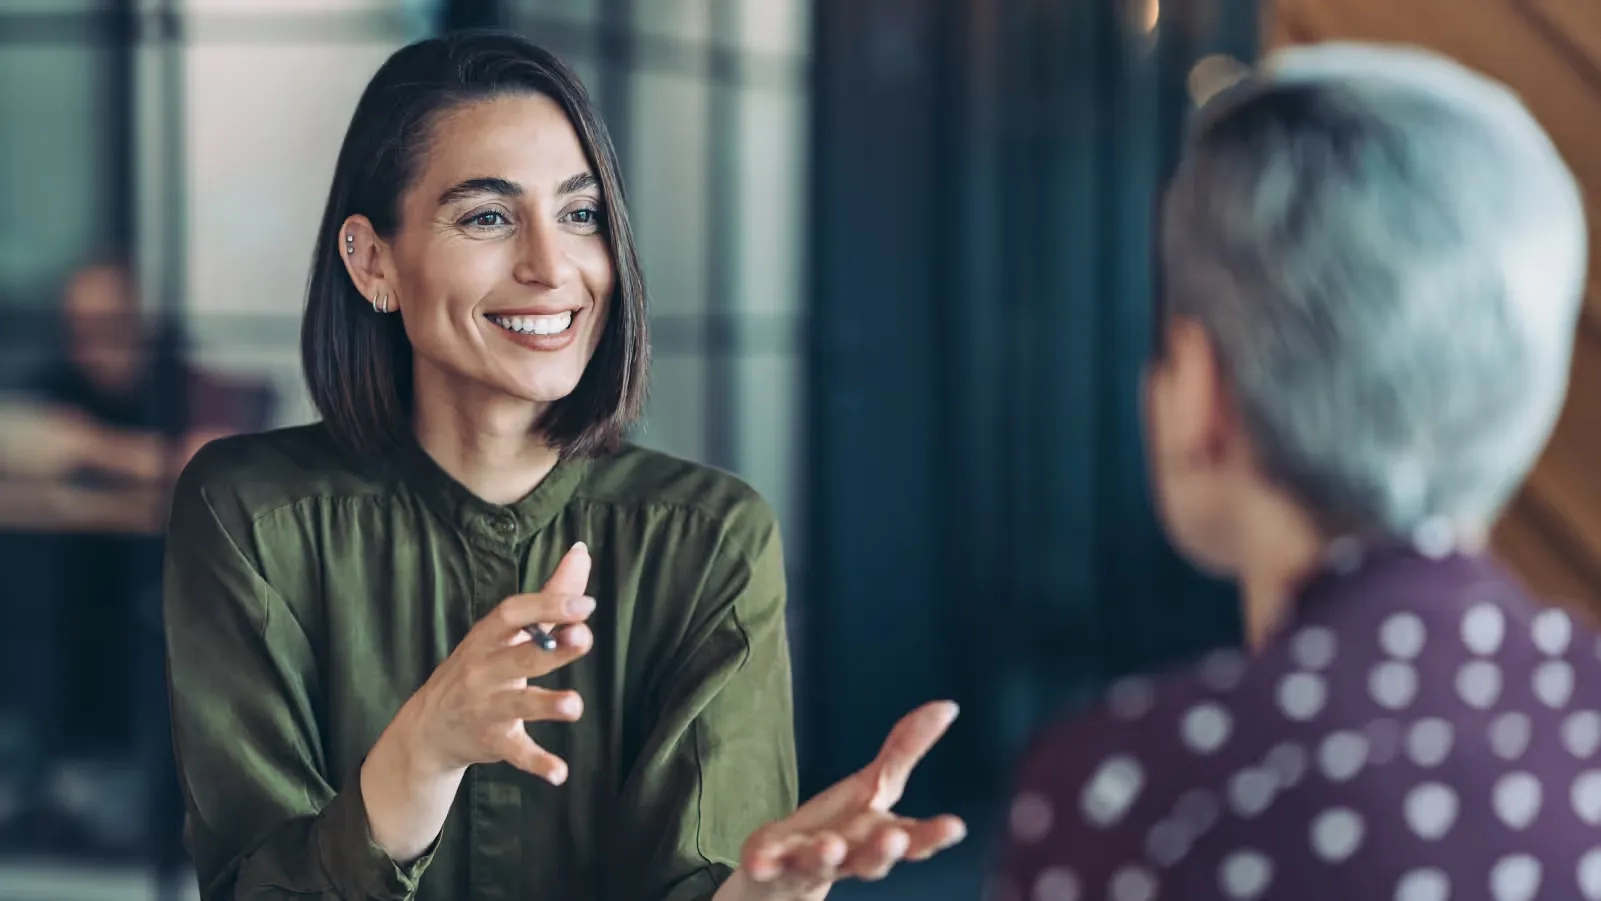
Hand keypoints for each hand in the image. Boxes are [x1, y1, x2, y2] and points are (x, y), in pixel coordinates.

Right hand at [397, 541, 596, 783]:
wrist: (428, 729)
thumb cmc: (480, 667)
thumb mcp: (506, 631)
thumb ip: (549, 595)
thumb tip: (582, 551)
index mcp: (489, 637)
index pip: (513, 614)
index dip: (547, 607)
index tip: (586, 604)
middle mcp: (484, 670)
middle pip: (519, 656)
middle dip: (552, 649)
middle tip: (585, 638)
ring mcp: (486, 707)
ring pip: (517, 705)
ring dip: (546, 705)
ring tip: (575, 706)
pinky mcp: (492, 742)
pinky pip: (516, 752)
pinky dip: (537, 763)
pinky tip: (560, 773)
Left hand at [732, 701, 965, 898]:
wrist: (787, 868)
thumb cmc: (842, 826)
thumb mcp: (874, 786)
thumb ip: (906, 750)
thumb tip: (948, 705)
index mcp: (877, 836)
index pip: (913, 839)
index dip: (933, 835)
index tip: (955, 826)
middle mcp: (850, 856)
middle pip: (871, 859)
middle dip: (882, 851)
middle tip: (893, 837)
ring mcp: (810, 863)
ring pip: (821, 864)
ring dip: (826, 856)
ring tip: (829, 846)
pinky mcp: (771, 864)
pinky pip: (767, 866)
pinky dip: (763, 864)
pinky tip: (757, 860)